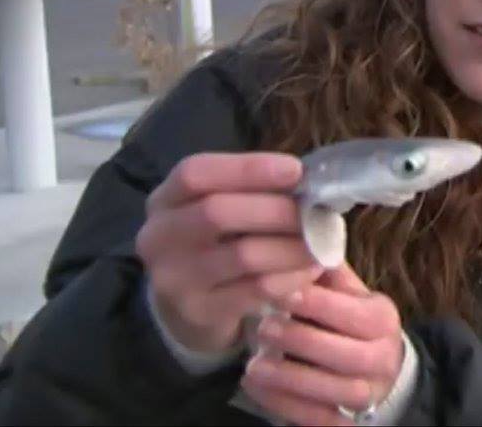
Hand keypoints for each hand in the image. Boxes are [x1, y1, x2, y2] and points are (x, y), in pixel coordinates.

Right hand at [136, 152, 321, 352]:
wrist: (184, 309)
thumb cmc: (215, 244)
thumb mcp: (219, 209)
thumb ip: (253, 192)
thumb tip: (310, 183)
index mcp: (165, 199)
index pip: (196, 173)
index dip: (248, 168)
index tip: (296, 170)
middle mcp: (159, 237)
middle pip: (218, 212)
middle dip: (277, 209)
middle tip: (317, 212)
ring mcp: (174, 278)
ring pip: (244, 254)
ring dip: (293, 246)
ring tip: (322, 242)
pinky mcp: (199, 312)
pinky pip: (257, 289)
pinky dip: (291, 277)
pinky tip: (311, 270)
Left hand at [240, 264, 404, 426]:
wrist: (376, 364)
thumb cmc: (350, 320)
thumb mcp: (347, 292)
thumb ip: (327, 272)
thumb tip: (304, 238)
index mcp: (384, 320)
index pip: (355, 314)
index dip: (318, 305)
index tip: (283, 292)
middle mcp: (383, 358)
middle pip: (347, 356)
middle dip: (302, 343)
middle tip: (263, 328)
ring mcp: (367, 393)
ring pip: (335, 392)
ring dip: (291, 380)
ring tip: (253, 365)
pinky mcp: (349, 419)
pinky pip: (320, 419)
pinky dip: (287, 406)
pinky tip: (258, 389)